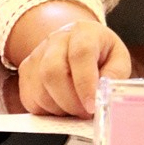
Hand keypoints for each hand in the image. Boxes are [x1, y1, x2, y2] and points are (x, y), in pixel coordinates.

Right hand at [16, 20, 130, 117]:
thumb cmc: (100, 53)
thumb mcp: (118, 58)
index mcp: (84, 32)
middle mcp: (57, 39)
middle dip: (70, 101)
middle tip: (84, 112)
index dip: (85, 83)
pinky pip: (30, 99)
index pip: (81, 54)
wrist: (77, 44)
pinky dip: (46, 110)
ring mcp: (37, 54)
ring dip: (59, 108)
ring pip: (39, 89)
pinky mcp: (25, 71)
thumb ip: (115, 74)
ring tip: (75, 108)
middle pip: (53, 72)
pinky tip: (61, 106)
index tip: (91, 106)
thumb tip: (103, 94)